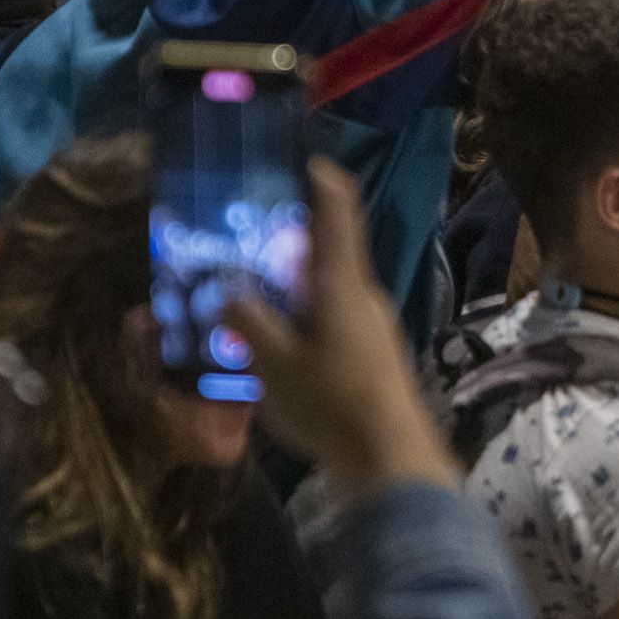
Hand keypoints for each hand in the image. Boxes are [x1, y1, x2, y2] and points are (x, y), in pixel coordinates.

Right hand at [222, 163, 452, 498]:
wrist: (390, 458)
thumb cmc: (332, 401)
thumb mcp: (272, 362)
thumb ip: (247, 320)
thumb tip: (228, 289)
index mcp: (343, 281)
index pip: (339, 209)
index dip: (321, 177)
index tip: (294, 161)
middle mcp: (363, 294)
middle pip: (326, 251)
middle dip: (285, 243)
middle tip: (238, 241)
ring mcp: (371, 325)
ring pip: (325, 290)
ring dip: (289, 286)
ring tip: (243, 294)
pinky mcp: (371, 355)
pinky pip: (330, 321)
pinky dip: (300, 318)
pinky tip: (271, 343)